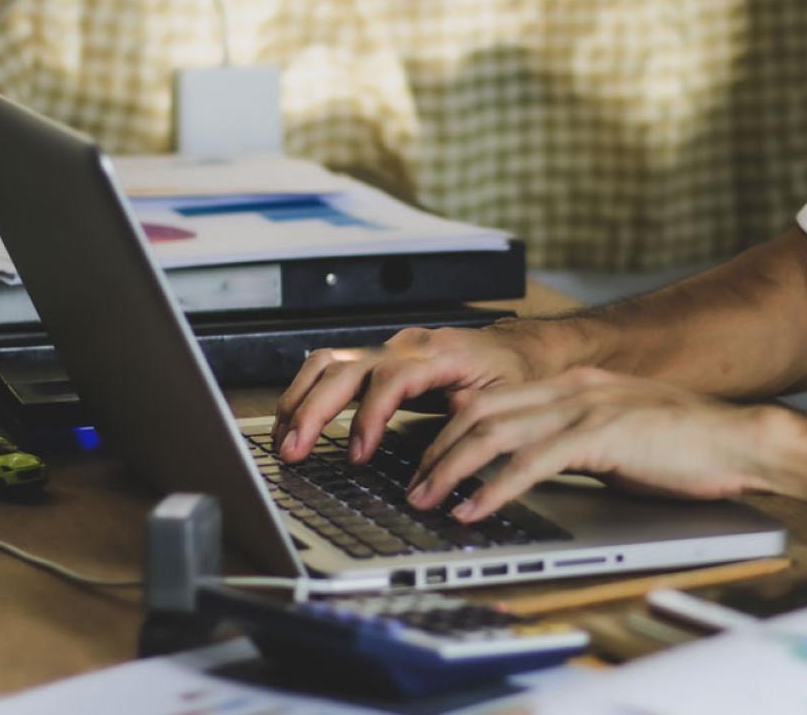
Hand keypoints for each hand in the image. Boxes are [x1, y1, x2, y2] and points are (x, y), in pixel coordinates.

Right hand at [273, 324, 542, 462]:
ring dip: (301, 400)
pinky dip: (308, 393)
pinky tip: (294, 420)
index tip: (357, 454)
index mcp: (440, 353)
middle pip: (346, 368)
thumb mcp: (504, 401)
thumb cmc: (516, 375)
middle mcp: (407, 346)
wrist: (524, 350)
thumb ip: (470, 423)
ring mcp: (389, 349)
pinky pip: (333, 368)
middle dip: (314, 410)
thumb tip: (441, 460)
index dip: (369, 417)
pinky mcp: (379, 360)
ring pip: (329, 362)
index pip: (390, 378)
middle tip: (293, 450)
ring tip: (283, 439)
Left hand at [405, 367, 778, 522]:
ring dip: (452, 470)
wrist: (741, 441)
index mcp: (572, 385)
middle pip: (479, 412)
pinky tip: (474, 510)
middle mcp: (570, 388)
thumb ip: (571, 442)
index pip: (491, 400)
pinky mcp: (601, 436)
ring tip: (427, 500)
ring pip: (494, 433)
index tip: (426, 461)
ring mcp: (585, 407)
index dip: (450, 430)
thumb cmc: (685, 447)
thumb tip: (529, 467)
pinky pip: (530, 463)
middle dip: (437, 451)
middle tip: (412, 486)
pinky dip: (494, 489)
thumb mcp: (615, 436)